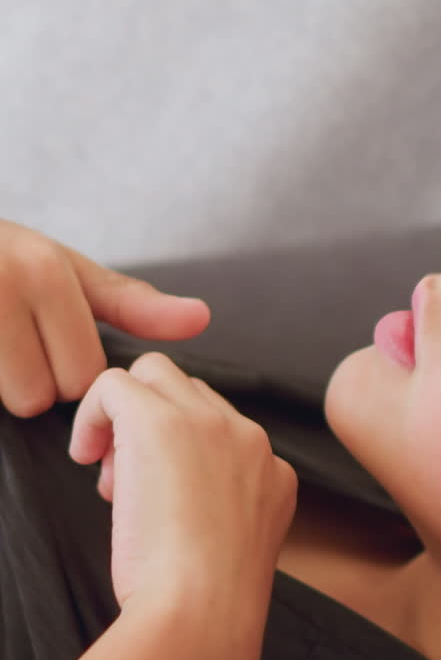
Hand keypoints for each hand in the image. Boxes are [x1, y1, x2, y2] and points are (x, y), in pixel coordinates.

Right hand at [0, 218, 210, 417]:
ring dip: (5, 386)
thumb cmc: (4, 260)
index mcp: (46, 272)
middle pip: (47, 393)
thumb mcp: (67, 271)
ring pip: (13, 399)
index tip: (49, 345)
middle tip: (17, 347)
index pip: (86, 372)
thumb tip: (201, 318)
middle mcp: (5, 286)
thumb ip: (133, 303)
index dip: (71, 371)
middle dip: (36, 382)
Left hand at [67, 352, 297, 644]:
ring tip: (113, 477)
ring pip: (154, 374)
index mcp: (273, 471)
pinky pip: (113, 383)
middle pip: (190, 392)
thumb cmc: (208, 606)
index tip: (160, 502)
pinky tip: (86, 456)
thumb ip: (219, 509)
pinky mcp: (157, 420)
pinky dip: (92, 414)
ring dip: (126, 416)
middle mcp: (249, 437)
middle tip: (129, 486)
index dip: (181, 456)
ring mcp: (207, 422)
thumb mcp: (234, 550)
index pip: (220, 431)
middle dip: (154, 429)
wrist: (202, 615)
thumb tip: (170, 491)